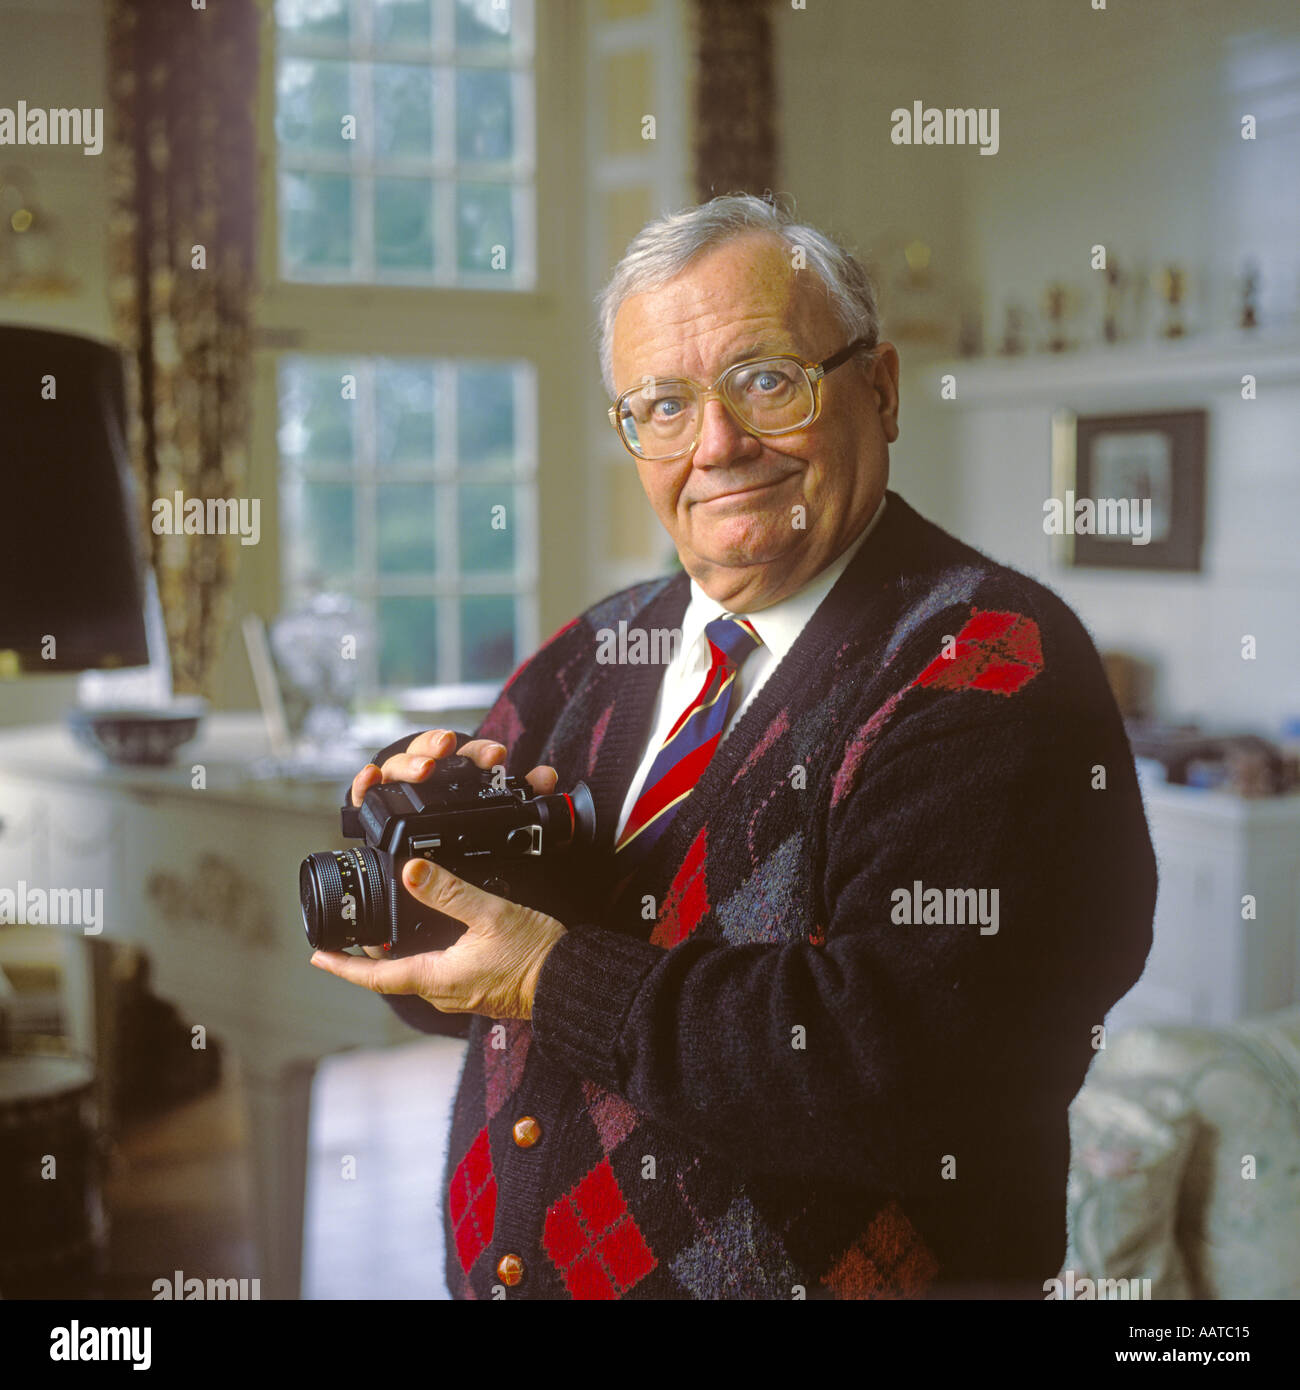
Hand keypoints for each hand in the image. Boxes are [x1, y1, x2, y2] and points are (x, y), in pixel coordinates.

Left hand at [309, 856, 566, 1019]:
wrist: (572, 982)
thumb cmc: (535, 955)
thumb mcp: (490, 914)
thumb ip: (449, 892)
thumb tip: (410, 871)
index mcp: (436, 977)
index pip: (375, 976)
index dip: (342, 965)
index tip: (317, 956)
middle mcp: (442, 991)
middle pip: (390, 974)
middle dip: (366, 954)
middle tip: (347, 931)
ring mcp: (459, 992)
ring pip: (413, 971)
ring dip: (394, 955)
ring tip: (380, 929)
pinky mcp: (476, 986)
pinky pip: (437, 972)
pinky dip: (421, 954)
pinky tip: (431, 934)